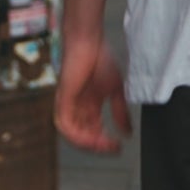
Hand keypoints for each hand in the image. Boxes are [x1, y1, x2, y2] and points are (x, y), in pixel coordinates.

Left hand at [54, 36, 131, 154]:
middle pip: (83, 136)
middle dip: (98, 145)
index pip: (94, 131)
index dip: (105, 142)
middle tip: (112, 148)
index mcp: (88, 106)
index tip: (118, 147)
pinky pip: (65, 125)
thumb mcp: (116, 90)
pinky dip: (77, 134)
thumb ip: (120, 112)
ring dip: (88, 143)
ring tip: (102, 145)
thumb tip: (127, 132)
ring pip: (73, 134)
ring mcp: (68, 105)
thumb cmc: (99, 58)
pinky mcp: (63, 101)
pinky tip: (90, 137)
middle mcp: (77, 108)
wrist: (87, 42)